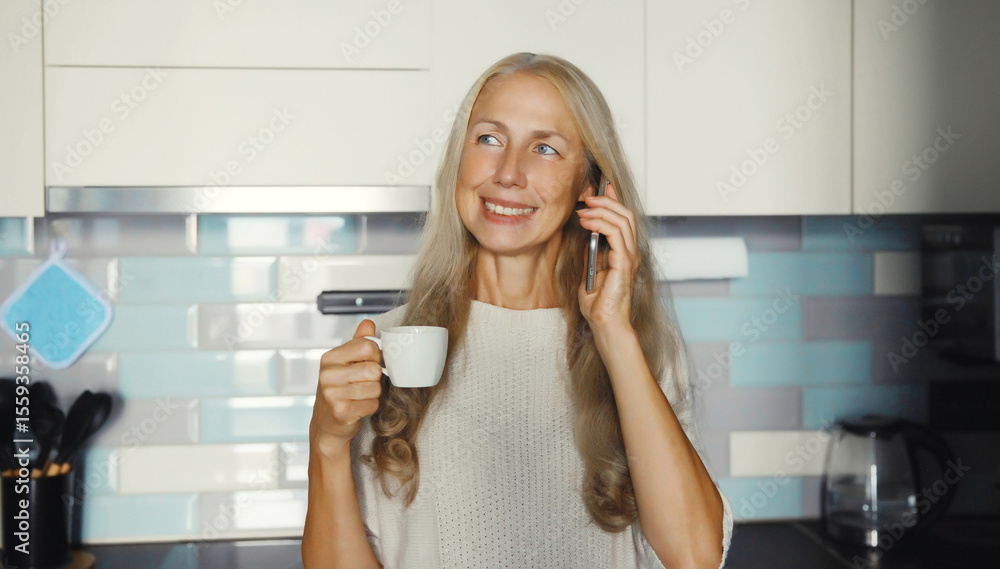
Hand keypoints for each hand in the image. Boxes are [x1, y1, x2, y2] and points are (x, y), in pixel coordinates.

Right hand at [309, 319, 384, 459]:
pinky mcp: (340, 411)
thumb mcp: (345, 364)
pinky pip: (372, 404)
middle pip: (374, 369)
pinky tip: (357, 409)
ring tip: (358, 397)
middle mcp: (327, 374)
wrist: (327, 425)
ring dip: (372, 395)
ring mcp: (332, 393)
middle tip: (361, 385)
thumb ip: (358, 343)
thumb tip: (368, 323)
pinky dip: (369, 408)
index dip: (375, 356)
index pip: (367, 346)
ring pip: (375, 388)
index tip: (368, 364)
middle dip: (374, 379)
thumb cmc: (340, 392)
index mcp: (330, 358)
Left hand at [576, 182, 638, 331]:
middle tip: (587, 197)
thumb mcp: (590, 273)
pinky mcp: (624, 264)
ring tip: (583, 208)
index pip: (624, 220)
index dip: (615, 201)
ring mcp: (629, 257)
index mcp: (624, 254)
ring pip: (622, 220)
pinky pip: (615, 234)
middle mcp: (631, 253)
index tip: (601, 188)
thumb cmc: (599, 305)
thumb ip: (592, 255)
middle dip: (606, 201)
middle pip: (625, 215)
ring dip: (601, 210)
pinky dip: (600, 223)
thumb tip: (589, 238)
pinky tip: (586, 222)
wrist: (605, 324)